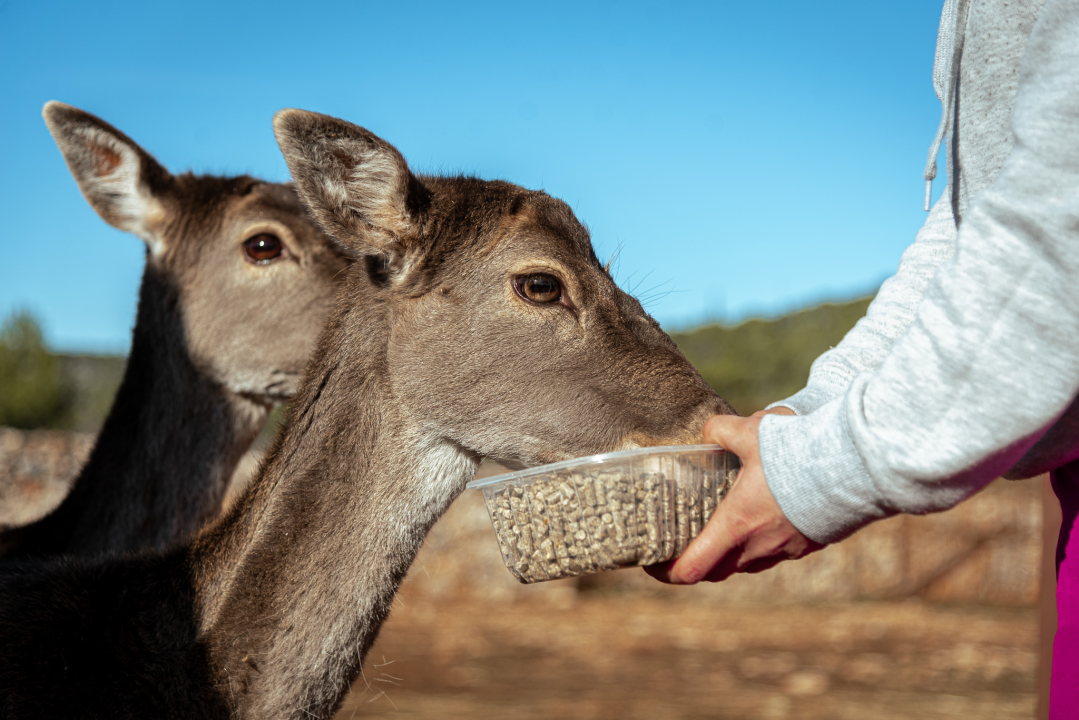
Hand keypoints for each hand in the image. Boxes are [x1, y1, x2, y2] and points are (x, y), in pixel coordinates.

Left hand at [644, 410, 823, 583]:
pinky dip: (762, 544)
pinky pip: (776, 554)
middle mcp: (757, 548)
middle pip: (716, 571)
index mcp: (735, 526)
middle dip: (697, 562)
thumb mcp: (750, 431)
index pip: (691, 570)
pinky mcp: (808, 546)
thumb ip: (721, 430)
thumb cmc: (796, 453)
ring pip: (747, 564)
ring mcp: (785, 551)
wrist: (853, 468)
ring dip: (732, 553)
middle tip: (683, 546)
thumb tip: (709, 431)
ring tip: (723, 530)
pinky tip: (765, 518)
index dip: (666, 573)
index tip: (652, 564)